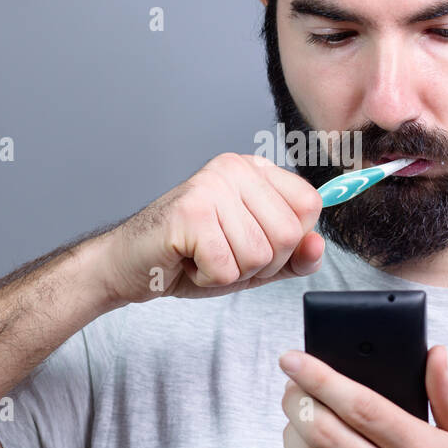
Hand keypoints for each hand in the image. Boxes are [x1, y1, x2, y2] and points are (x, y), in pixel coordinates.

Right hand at [101, 152, 323, 303]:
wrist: (130, 264)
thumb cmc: (190, 257)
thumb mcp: (256, 261)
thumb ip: (295, 256)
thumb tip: (317, 245)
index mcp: (255, 170)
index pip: (310, 205)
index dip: (290, 241)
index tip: (252, 243)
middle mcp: (234, 168)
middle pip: (289, 234)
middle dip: (260, 263)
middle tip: (223, 254)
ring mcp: (211, 186)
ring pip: (260, 255)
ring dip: (232, 272)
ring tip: (204, 256)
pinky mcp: (190, 213)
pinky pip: (228, 267)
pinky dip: (209, 279)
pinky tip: (189, 262)